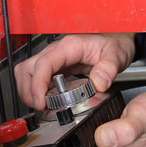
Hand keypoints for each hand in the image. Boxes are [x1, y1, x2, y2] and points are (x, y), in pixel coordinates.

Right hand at [14, 33, 135, 109]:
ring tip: (41, 105)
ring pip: (27, 72)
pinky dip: (36, 90)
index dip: (37, 84)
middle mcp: (58, 50)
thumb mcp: (116, 55)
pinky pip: (37, 77)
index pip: (44, 64)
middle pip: (28, 68)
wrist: (118, 40)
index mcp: (70, 46)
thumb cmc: (115, 42)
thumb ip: (108, 68)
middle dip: (29, 90)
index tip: (40, 101)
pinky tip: (46, 100)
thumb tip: (98, 83)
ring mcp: (55, 58)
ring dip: (28, 90)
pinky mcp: (56, 66)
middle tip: (40, 106)